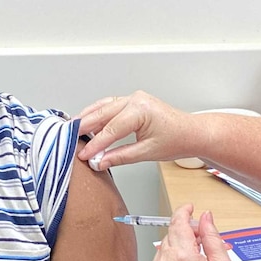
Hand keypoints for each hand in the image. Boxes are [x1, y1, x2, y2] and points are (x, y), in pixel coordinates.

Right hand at [76, 92, 197, 169]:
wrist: (191, 133)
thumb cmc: (176, 140)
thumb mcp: (147, 153)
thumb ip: (120, 156)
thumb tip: (100, 162)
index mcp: (140, 110)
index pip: (110, 129)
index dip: (95, 144)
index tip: (84, 156)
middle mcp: (135, 100)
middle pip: (103, 114)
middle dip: (85, 127)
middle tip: (69, 139)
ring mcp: (134, 98)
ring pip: (104, 107)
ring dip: (88, 118)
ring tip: (73, 130)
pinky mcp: (133, 102)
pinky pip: (110, 106)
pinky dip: (98, 114)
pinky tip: (88, 122)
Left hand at [147, 206, 234, 260]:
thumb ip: (213, 237)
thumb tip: (206, 217)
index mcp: (183, 254)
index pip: (179, 221)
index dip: (185, 211)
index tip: (190, 208)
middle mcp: (164, 260)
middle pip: (172, 233)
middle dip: (186, 232)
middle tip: (203, 242)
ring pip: (165, 247)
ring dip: (179, 247)